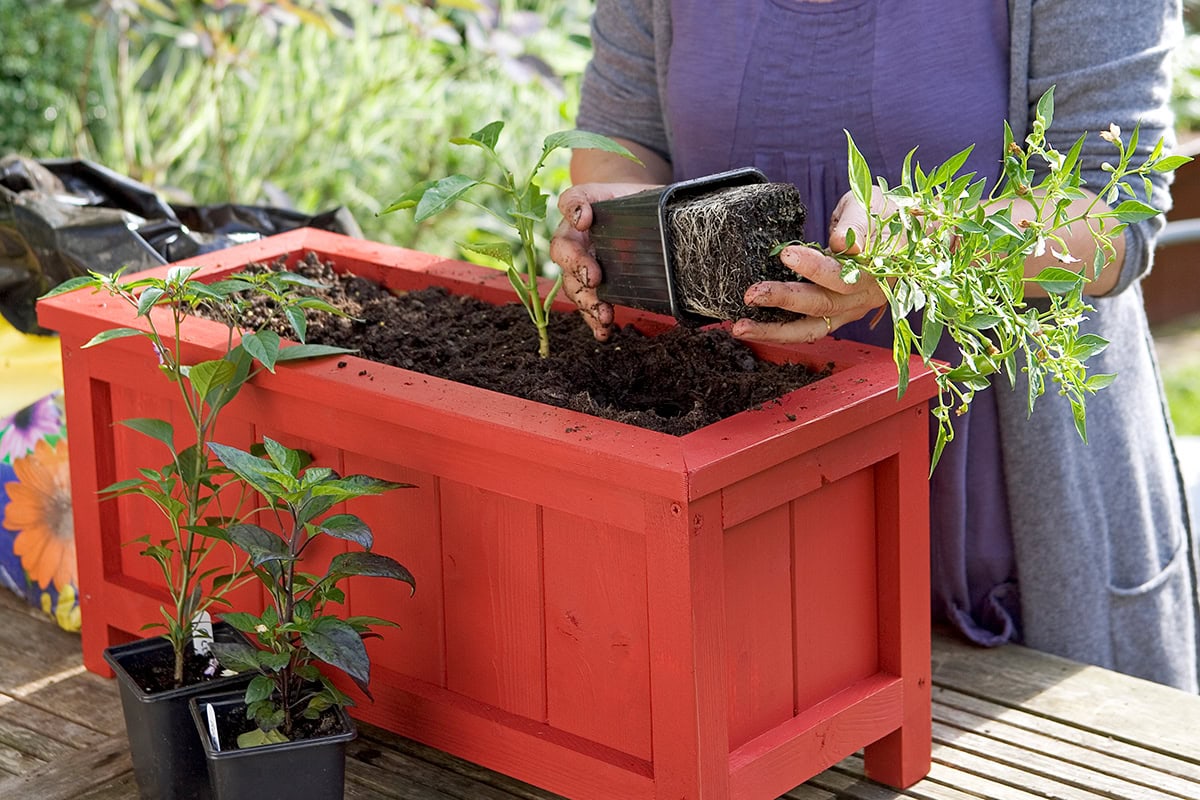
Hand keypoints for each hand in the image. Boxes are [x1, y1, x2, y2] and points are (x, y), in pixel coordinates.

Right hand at [550, 182, 660, 340]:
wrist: (637, 216)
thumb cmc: (626, 201)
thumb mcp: (621, 189)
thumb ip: (601, 195)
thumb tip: (582, 218)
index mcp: (577, 217)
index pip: (568, 211)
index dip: (573, 214)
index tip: (585, 221)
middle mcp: (575, 243)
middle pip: (566, 259)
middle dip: (578, 271)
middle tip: (594, 279)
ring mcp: (583, 268)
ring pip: (575, 287)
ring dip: (588, 303)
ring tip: (604, 315)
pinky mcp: (596, 288)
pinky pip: (589, 306)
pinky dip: (594, 321)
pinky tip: (604, 332)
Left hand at [731, 190, 887, 343]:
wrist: (898, 231)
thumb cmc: (883, 214)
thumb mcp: (871, 205)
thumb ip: (856, 224)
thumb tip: (841, 243)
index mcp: (879, 270)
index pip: (845, 273)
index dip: (815, 267)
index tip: (786, 254)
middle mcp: (866, 297)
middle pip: (824, 303)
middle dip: (784, 298)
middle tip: (752, 292)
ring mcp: (850, 310)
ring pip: (812, 328)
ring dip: (774, 330)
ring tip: (740, 326)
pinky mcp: (836, 316)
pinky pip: (806, 330)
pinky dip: (778, 332)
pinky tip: (751, 328)